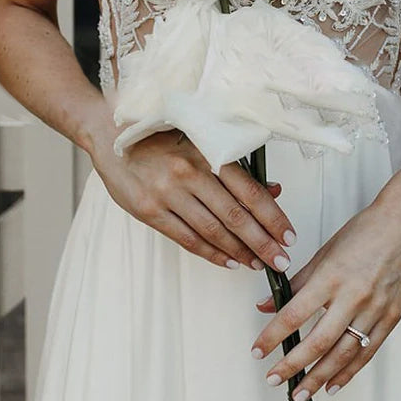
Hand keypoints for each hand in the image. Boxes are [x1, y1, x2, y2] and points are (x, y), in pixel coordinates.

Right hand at [91, 126, 296, 271]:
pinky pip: (186, 238)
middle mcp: (189, 173)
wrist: (111, 136)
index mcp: (207, 152)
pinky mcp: (148, 210)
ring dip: (240, 252)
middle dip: (263, 242)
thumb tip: (274, 191)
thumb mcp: (200, 144)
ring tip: (258, 264)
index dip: (273, 217)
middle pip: (235, 216)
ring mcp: (167, 193)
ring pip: (212, 231)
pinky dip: (211, 253)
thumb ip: (235, 169)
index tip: (288, 236)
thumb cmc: (161, 139)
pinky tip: (229, 261)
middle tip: (281, 260)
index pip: (250, 191)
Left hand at [250, 196, 400, 400]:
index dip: (273, 336)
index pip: (294, 314)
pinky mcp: (392, 316)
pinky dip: (349, 372)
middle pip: (317, 341)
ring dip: (319, 377)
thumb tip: (267, 303)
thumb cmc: (366, 230)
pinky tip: (333, 385)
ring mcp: (375, 309)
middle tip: (273, 379)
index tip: (258, 350)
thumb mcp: (326, 250)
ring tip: (300, 394)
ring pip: (343, 353)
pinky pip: (367, 351)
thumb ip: (297, 281)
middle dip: (292, 365)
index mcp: (331, 276)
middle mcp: (353, 296)